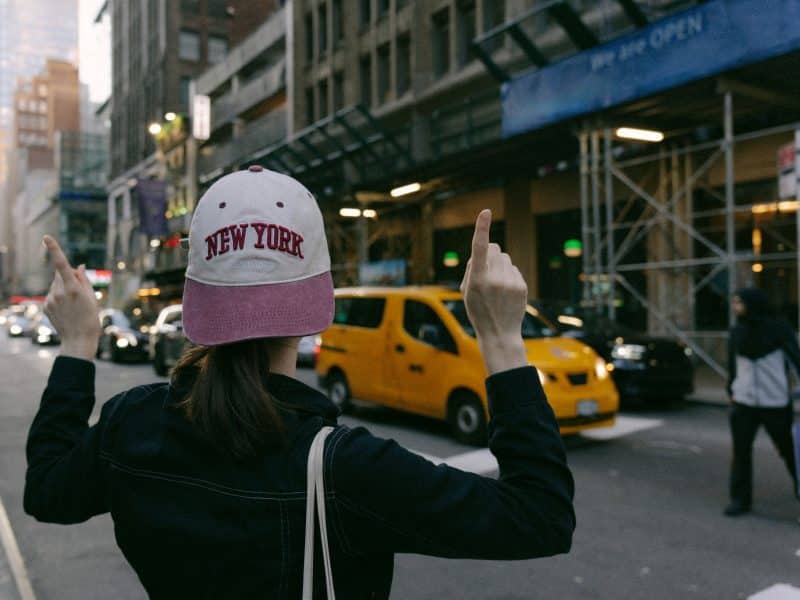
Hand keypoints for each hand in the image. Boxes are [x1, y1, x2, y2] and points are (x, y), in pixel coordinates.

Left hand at [43, 236, 100, 360]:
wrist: (78, 340)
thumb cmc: (90, 318)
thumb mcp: (92, 298)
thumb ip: (84, 279)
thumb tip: (79, 266)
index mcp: (73, 288)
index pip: (62, 264)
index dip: (54, 249)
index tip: (47, 237)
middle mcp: (59, 292)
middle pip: (60, 275)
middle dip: (68, 276)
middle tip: (80, 292)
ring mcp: (50, 300)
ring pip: (56, 285)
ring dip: (63, 288)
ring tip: (74, 305)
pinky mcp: (46, 306)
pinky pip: (52, 295)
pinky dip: (59, 297)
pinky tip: (67, 310)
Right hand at [460, 210, 527, 374]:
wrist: (499, 333)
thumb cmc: (478, 311)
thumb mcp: (466, 291)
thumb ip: (473, 268)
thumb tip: (485, 249)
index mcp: (477, 280)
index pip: (479, 248)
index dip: (481, 228)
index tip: (485, 212)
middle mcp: (495, 279)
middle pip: (494, 248)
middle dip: (488, 253)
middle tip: (484, 271)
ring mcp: (510, 282)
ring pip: (505, 257)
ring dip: (499, 265)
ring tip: (495, 286)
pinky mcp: (521, 286)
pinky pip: (513, 269)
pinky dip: (508, 275)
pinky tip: (505, 292)